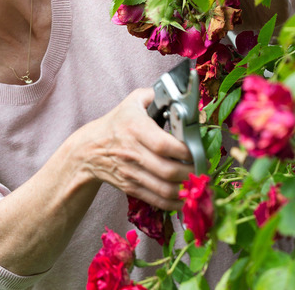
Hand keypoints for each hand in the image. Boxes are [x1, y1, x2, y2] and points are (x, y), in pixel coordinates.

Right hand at [78, 88, 193, 210]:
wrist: (90, 148)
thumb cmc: (118, 122)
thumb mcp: (133, 101)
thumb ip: (156, 95)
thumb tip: (181, 92)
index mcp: (135, 128)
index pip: (164, 145)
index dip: (186, 151)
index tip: (198, 150)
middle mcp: (132, 153)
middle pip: (168, 170)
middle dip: (192, 172)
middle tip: (203, 168)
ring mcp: (131, 173)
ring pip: (165, 189)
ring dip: (186, 190)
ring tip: (198, 183)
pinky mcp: (131, 188)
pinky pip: (157, 200)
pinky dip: (175, 202)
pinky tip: (186, 197)